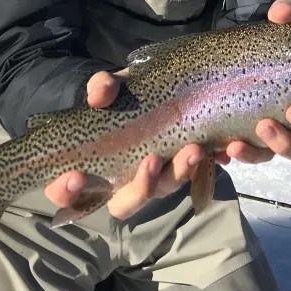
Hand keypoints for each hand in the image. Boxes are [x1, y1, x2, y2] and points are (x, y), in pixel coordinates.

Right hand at [43, 68, 206, 218]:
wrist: (153, 93)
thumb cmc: (119, 98)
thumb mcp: (109, 88)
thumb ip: (102, 88)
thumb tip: (99, 96)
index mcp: (91, 172)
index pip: (68, 197)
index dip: (67, 192)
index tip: (75, 176)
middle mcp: (124, 184)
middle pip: (128, 202)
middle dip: (141, 187)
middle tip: (152, 161)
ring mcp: (156, 179)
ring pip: (167, 188)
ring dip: (180, 173)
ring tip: (195, 150)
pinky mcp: (184, 168)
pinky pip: (198, 175)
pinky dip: (210, 165)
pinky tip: (223, 150)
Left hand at [219, 0, 290, 165]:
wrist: (246, 60)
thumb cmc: (281, 46)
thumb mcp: (284, 29)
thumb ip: (286, 17)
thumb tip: (284, 11)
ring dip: (285, 144)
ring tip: (263, 125)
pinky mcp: (267, 144)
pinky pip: (263, 157)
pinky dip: (250, 155)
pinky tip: (233, 147)